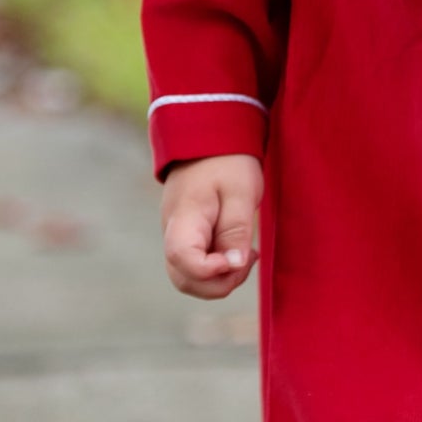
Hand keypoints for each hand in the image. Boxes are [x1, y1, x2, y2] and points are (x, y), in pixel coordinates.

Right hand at [159, 153, 262, 297]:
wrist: (211, 138)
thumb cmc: (228, 161)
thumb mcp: (241, 192)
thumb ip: (236, 230)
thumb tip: (233, 266)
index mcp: (183, 218)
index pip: (182, 259)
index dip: (209, 271)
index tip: (236, 258)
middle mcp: (173, 233)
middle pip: (183, 279)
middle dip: (218, 284)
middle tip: (249, 260)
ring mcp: (177, 236)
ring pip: (189, 277)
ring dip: (219, 279)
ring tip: (247, 256)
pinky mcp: (187, 237)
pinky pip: (195, 265)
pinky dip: (217, 269)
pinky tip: (238, 252)